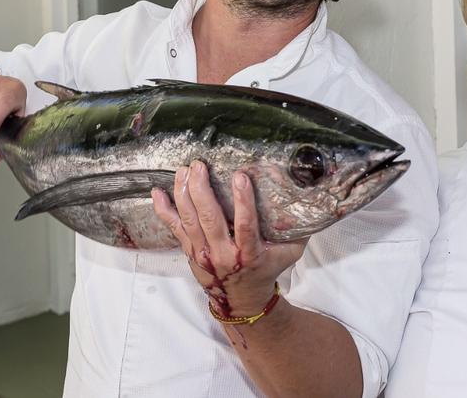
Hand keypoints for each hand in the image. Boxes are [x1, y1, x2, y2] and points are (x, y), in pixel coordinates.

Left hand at [151, 160, 306, 316]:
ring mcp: (203, 254)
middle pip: (209, 219)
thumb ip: (298, 231)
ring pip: (190, 221)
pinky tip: (157, 193)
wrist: (242, 301)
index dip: (243, 201)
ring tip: (184, 171)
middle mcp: (223, 254)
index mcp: (249, 253)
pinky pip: (174, 229)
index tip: (240, 176)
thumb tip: (309, 200)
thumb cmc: (267, 270)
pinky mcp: (190, 252)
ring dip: (184, 194)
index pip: (245, 225)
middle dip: (202, 190)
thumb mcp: (289, 254)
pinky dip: (164, 210)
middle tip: (198, 166)